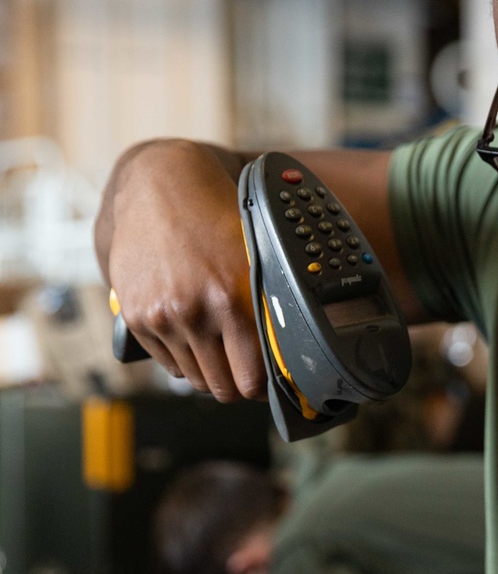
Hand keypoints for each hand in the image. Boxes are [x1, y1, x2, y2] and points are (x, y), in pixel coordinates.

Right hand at [97, 140, 264, 399]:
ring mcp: (162, 316)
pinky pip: (168, 365)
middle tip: (247, 373)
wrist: (158, 185)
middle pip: (224, 388)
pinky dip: (184, 361)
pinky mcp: (136, 317)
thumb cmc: (215, 218)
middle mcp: (194, 311)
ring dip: (212, 374)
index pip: (253, 378)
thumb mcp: (254, 255)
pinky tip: (195, 341)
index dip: (265, 387)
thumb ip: (267, 304)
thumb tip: (286, 356)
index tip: (269, 383)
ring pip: (195, 380)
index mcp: (232, 298)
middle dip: (239, 386)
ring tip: (222, 354)